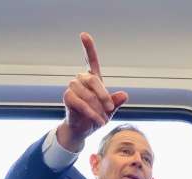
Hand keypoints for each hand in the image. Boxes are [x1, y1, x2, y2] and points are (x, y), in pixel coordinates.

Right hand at [56, 32, 129, 151]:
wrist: (83, 130)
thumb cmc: (97, 115)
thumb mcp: (110, 110)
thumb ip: (116, 101)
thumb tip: (124, 94)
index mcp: (92, 78)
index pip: (90, 60)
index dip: (88, 48)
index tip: (84, 35)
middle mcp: (81, 80)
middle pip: (92, 79)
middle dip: (103, 94)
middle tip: (111, 108)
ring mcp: (72, 88)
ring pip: (87, 93)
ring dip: (97, 107)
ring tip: (103, 119)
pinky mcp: (67, 98)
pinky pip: (80, 103)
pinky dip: (91, 113)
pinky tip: (99, 121)